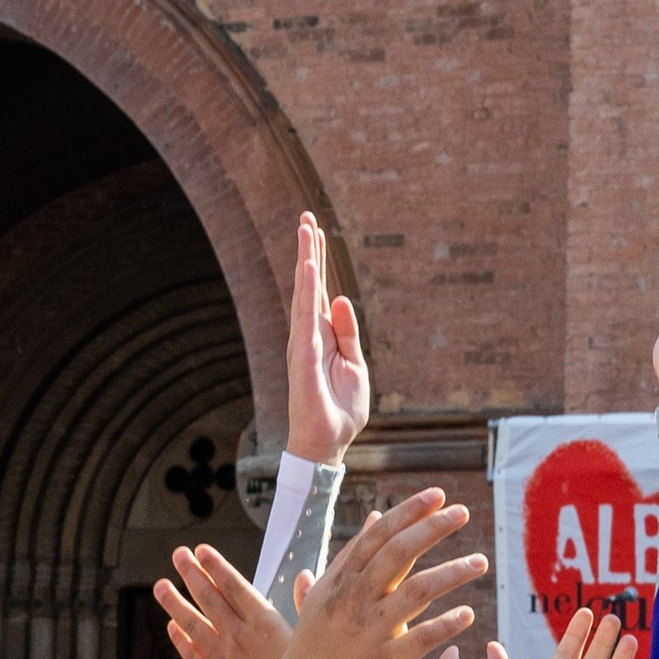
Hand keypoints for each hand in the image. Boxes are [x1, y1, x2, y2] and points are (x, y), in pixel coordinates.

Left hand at [156, 543, 295, 658]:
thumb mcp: (309, 639)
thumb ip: (304, 604)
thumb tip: (306, 576)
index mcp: (264, 621)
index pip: (234, 585)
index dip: (216, 566)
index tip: (201, 551)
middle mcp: (238, 635)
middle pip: (209, 598)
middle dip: (191, 574)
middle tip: (178, 556)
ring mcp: (222, 657)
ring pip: (192, 623)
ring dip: (174, 602)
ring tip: (161, 586)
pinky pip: (190, 655)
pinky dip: (179, 639)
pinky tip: (171, 626)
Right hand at [278, 492, 485, 658]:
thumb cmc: (318, 638)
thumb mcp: (327, 592)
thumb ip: (352, 554)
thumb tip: (375, 516)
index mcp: (344, 579)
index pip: (379, 536)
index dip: (409, 512)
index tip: (437, 495)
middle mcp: (357, 599)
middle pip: (399, 554)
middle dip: (432, 529)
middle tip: (462, 513)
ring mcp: (371, 630)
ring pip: (417, 592)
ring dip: (452, 574)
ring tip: (481, 562)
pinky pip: (422, 638)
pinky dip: (446, 624)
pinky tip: (469, 613)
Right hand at [284, 209, 369, 463]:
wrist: (329, 440)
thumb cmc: (341, 407)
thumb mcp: (355, 364)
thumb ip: (347, 332)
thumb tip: (339, 297)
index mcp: (322, 334)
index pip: (318, 291)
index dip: (316, 261)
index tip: (314, 230)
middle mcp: (309, 333)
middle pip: (308, 284)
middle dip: (307, 250)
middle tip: (306, 217)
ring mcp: (304, 342)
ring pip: (304, 293)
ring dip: (305, 261)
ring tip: (305, 230)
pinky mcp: (304, 355)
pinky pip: (306, 316)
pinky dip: (306, 291)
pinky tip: (308, 268)